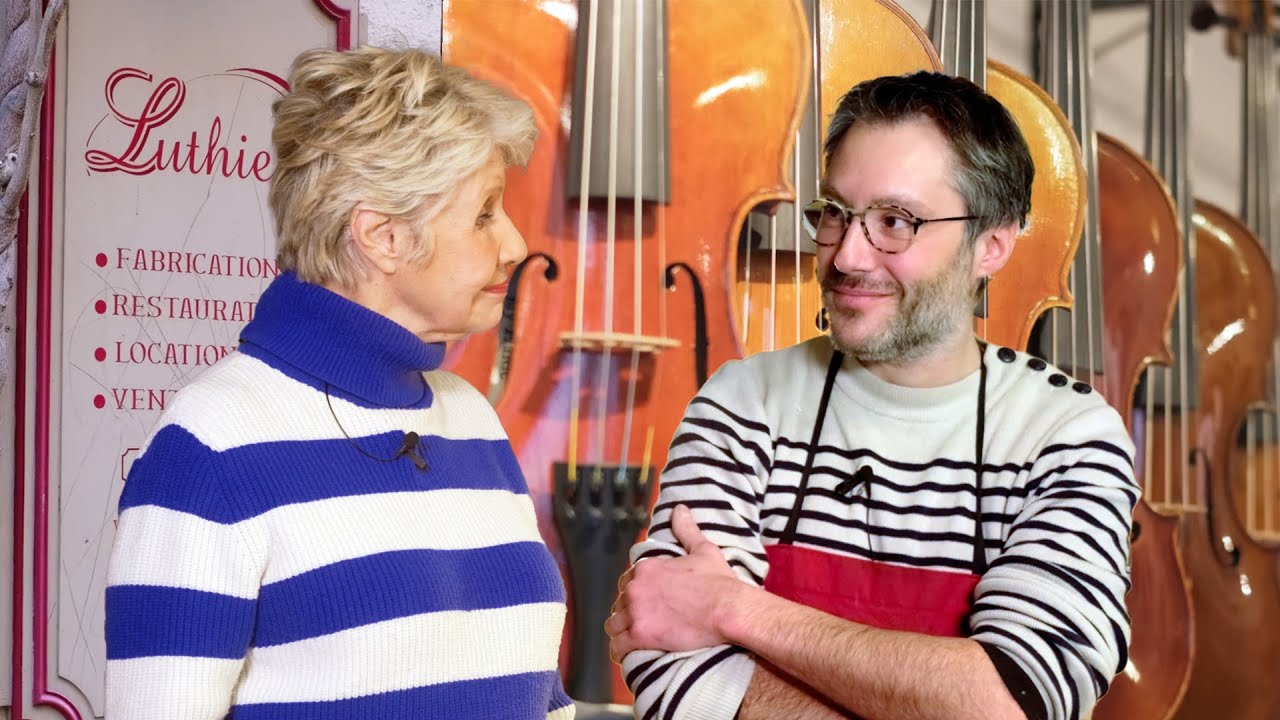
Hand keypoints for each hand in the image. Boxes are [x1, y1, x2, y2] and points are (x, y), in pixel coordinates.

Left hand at [605, 504, 742, 661]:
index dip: (636, 593)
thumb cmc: (719, 581)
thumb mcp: (703, 549)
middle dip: (629, 611)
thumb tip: (680, 509)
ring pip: (614, 624)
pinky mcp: (640, 635)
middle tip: (646, 621)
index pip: (627, 582)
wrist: (728, 609)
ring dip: (622, 630)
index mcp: (646, 568)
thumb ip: (686, 529)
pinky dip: (621, 650)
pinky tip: (629, 652)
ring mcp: (636, 612)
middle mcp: (635, 588)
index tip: (648, 602)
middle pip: (619, 603)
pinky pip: (617, 646)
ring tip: (635, 638)